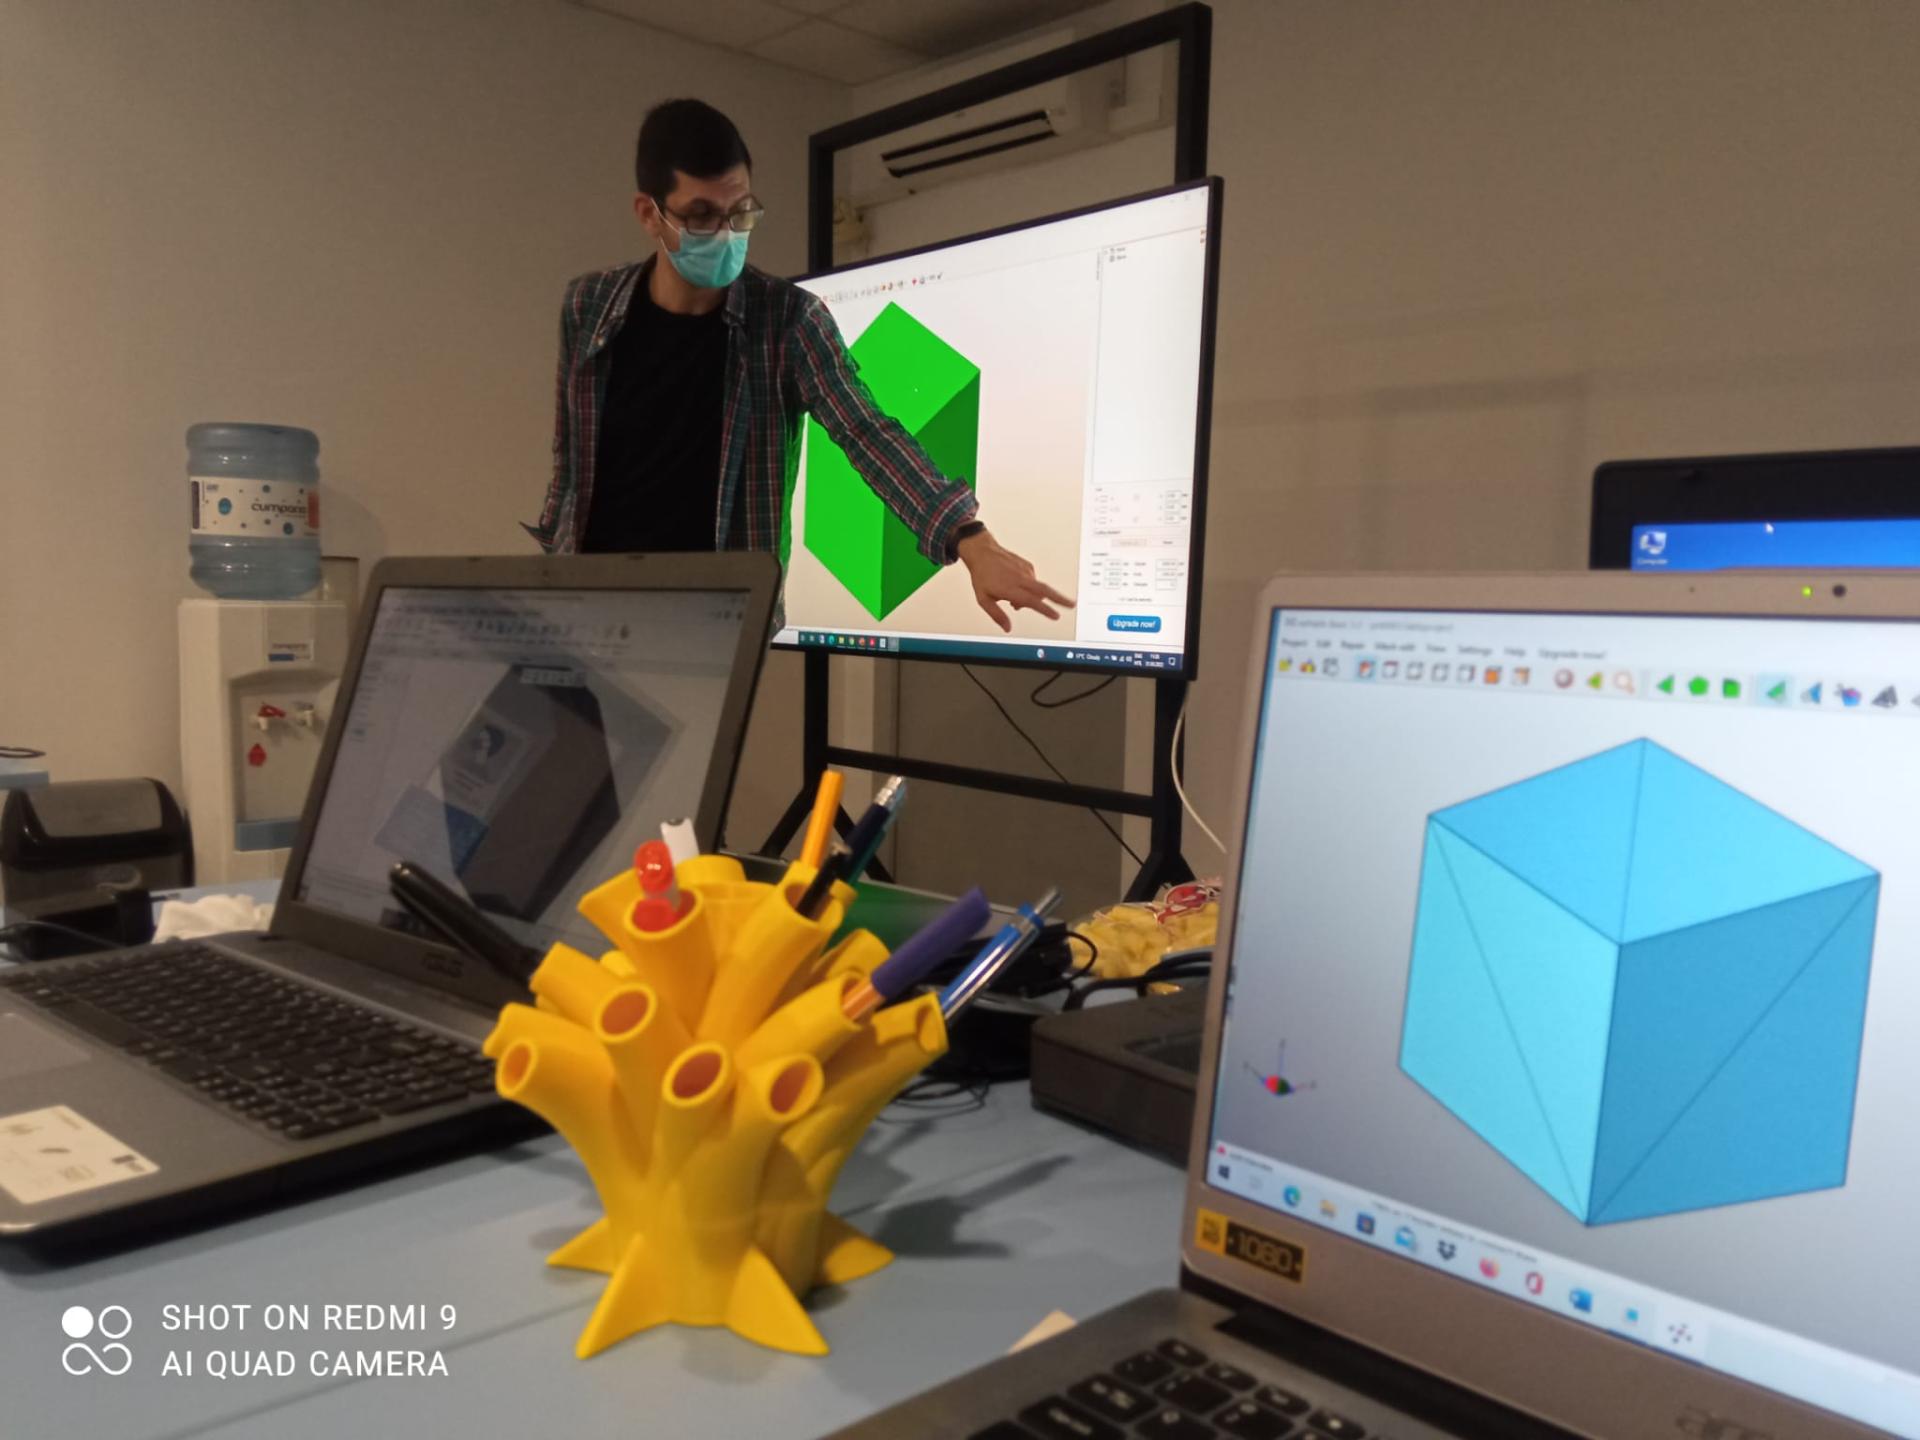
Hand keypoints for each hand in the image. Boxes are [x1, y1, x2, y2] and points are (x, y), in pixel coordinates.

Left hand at [955, 528, 1074, 632]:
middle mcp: (1020, 579)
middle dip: (1060, 598)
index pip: (1031, 601)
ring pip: (1038, 588)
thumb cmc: (982, 576)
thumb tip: (1007, 628)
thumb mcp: (983, 599)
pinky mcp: (1027, 565)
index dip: (1045, 609)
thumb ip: (997, 615)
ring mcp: (1025, 571)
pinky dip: (1030, 588)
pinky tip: (1018, 588)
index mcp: (1010, 588)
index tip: (1056, 615)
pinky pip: (1034, 580)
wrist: (982, 552)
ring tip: (1016, 601)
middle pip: (1045, 590)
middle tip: (1071, 604)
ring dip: (1034, 597)